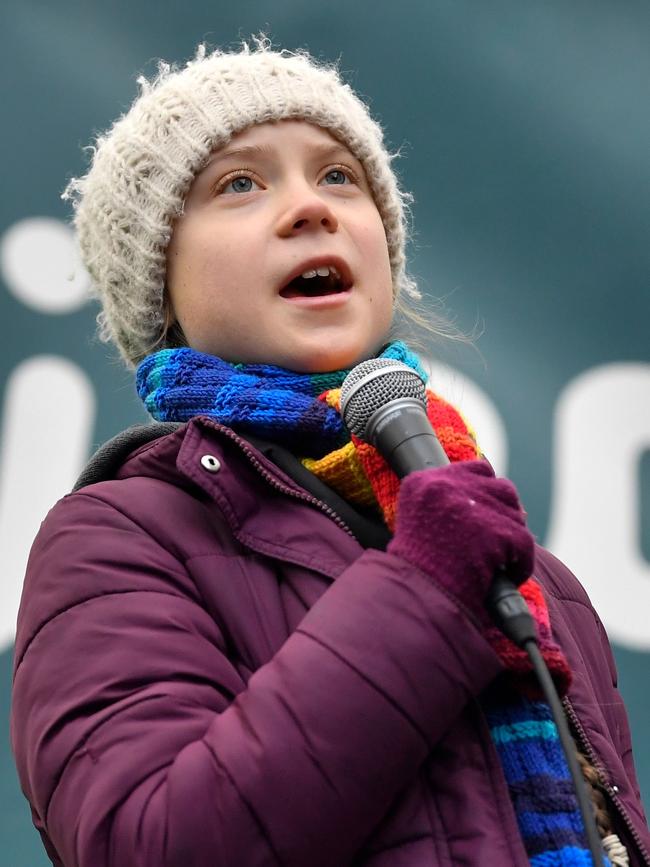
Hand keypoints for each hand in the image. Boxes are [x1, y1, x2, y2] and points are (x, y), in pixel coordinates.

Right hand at [387, 460, 534, 620]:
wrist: (416, 597)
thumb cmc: (415, 569)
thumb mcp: (417, 522)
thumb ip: (444, 502)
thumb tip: (487, 498)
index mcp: (424, 483)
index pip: (476, 468)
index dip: (488, 491)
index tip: (487, 512)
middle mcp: (447, 487)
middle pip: (500, 487)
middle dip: (504, 513)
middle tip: (499, 537)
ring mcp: (473, 508)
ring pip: (515, 513)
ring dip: (513, 536)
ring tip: (502, 557)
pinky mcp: (496, 532)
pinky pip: (524, 543)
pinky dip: (522, 562)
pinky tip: (511, 573)